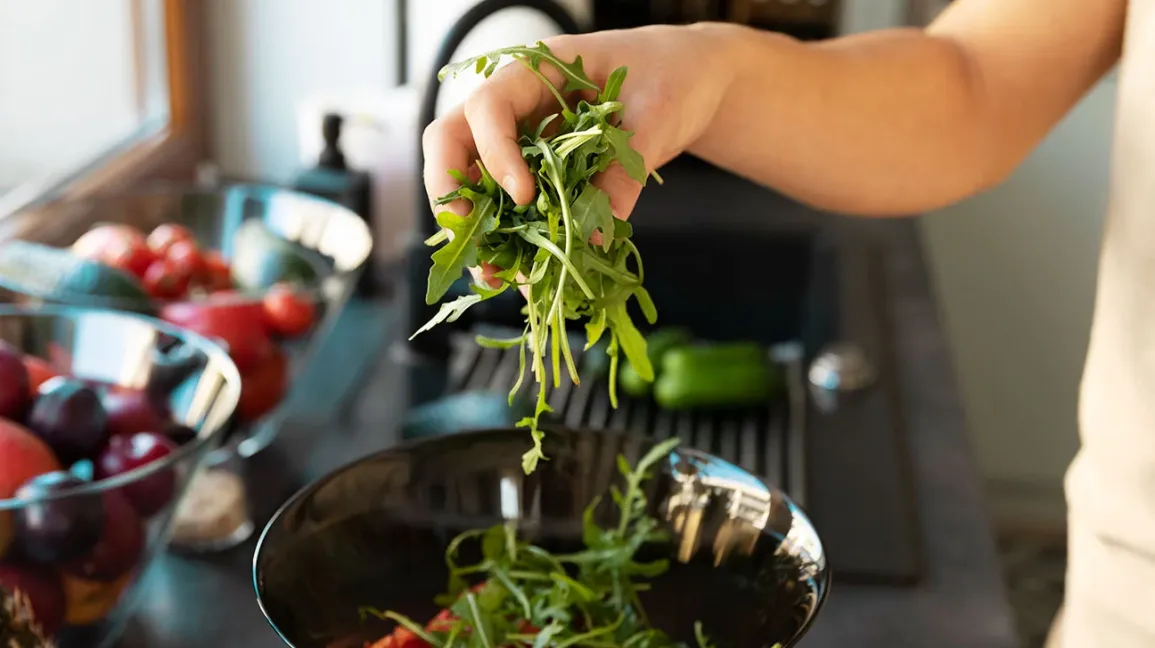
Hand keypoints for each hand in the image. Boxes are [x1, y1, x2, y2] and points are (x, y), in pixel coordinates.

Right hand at [421, 24, 735, 286]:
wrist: (690, 84)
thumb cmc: (671, 77)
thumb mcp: (656, 116)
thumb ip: (623, 169)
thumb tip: (595, 233)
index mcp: (536, 72)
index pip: (488, 107)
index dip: (495, 153)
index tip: (525, 196)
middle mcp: (516, 106)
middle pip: (452, 141)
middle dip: (451, 191)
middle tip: (470, 235)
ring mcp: (522, 141)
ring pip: (472, 181)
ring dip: (477, 229)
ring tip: (490, 275)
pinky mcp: (539, 175)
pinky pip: (511, 208)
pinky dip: (511, 241)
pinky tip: (520, 274)